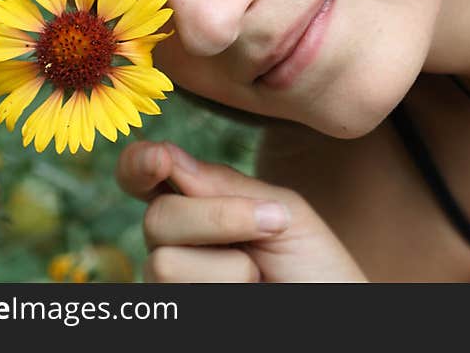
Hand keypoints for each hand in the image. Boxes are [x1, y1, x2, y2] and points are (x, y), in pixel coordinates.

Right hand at [116, 140, 367, 282]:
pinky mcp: (177, 312)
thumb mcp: (282, 210)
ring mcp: (174, 282)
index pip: (143, 176)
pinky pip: (181, 295)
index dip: (138, 164)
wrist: (331, 307)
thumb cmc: (312, 262)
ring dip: (230, 268)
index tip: (160, 159)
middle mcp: (174, 242)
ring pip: (165, 262)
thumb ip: (226, 185)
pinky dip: (230, 290)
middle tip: (271, 227)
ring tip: (259, 278)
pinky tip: (250, 295)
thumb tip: (168, 157)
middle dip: (218, 219)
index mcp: (193, 202)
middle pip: (157, 218)